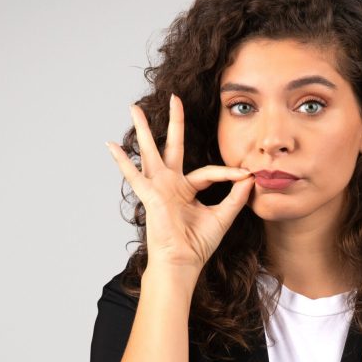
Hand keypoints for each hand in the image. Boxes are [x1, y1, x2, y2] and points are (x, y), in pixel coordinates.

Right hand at [105, 93, 255, 272]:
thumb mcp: (223, 217)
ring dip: (142, 129)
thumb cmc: (197, 245)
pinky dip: (122, 161)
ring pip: (150, 151)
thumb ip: (236, 197)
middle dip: (174, 122)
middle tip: (175, 98)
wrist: (182, 263)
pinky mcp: (150, 195)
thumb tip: (250, 178)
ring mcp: (158, 187)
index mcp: (187, 190)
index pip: (208, 171)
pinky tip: (110, 145)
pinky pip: (133, 174)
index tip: (247, 174)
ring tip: (134, 108)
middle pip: (172, 146)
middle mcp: (171, 184)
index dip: (228, 172)